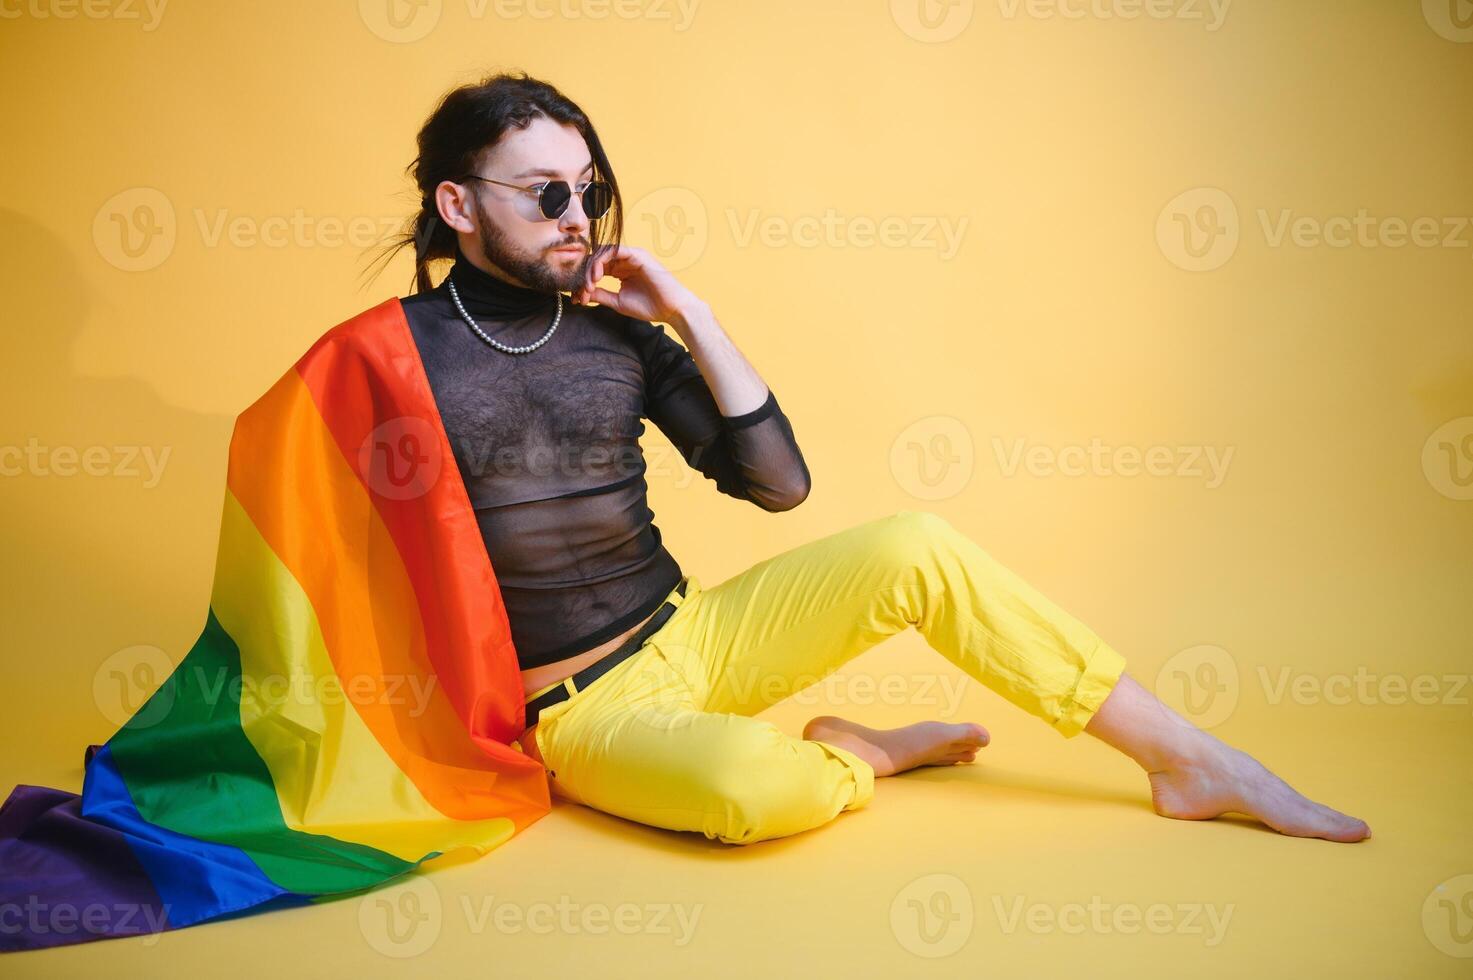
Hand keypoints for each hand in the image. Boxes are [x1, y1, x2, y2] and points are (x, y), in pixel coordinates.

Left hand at [573, 244, 700, 325]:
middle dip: (584, 276)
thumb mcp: (618, 302)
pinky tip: (596, 277)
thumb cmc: (650, 306)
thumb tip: (581, 292)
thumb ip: (600, 294)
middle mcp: (624, 261)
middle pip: (596, 260)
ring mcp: (631, 256)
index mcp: (620, 271)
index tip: (577, 298)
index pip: (596, 269)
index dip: (583, 281)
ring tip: (588, 286)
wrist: (672, 309)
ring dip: (590, 269)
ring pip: (601, 254)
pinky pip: (613, 250)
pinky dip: (600, 261)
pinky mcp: (637, 254)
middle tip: (580, 293)